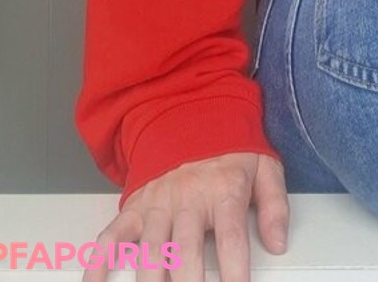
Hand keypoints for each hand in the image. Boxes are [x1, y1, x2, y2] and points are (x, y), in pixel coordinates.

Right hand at [81, 151, 287, 281]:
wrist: (190, 112)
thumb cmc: (228, 147)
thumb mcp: (264, 165)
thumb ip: (274, 205)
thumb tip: (279, 242)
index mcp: (224, 189)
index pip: (231, 237)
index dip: (235, 270)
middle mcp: (188, 198)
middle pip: (185, 251)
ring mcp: (158, 203)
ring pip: (150, 250)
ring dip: (149, 281)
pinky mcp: (135, 206)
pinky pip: (112, 235)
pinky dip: (99, 262)